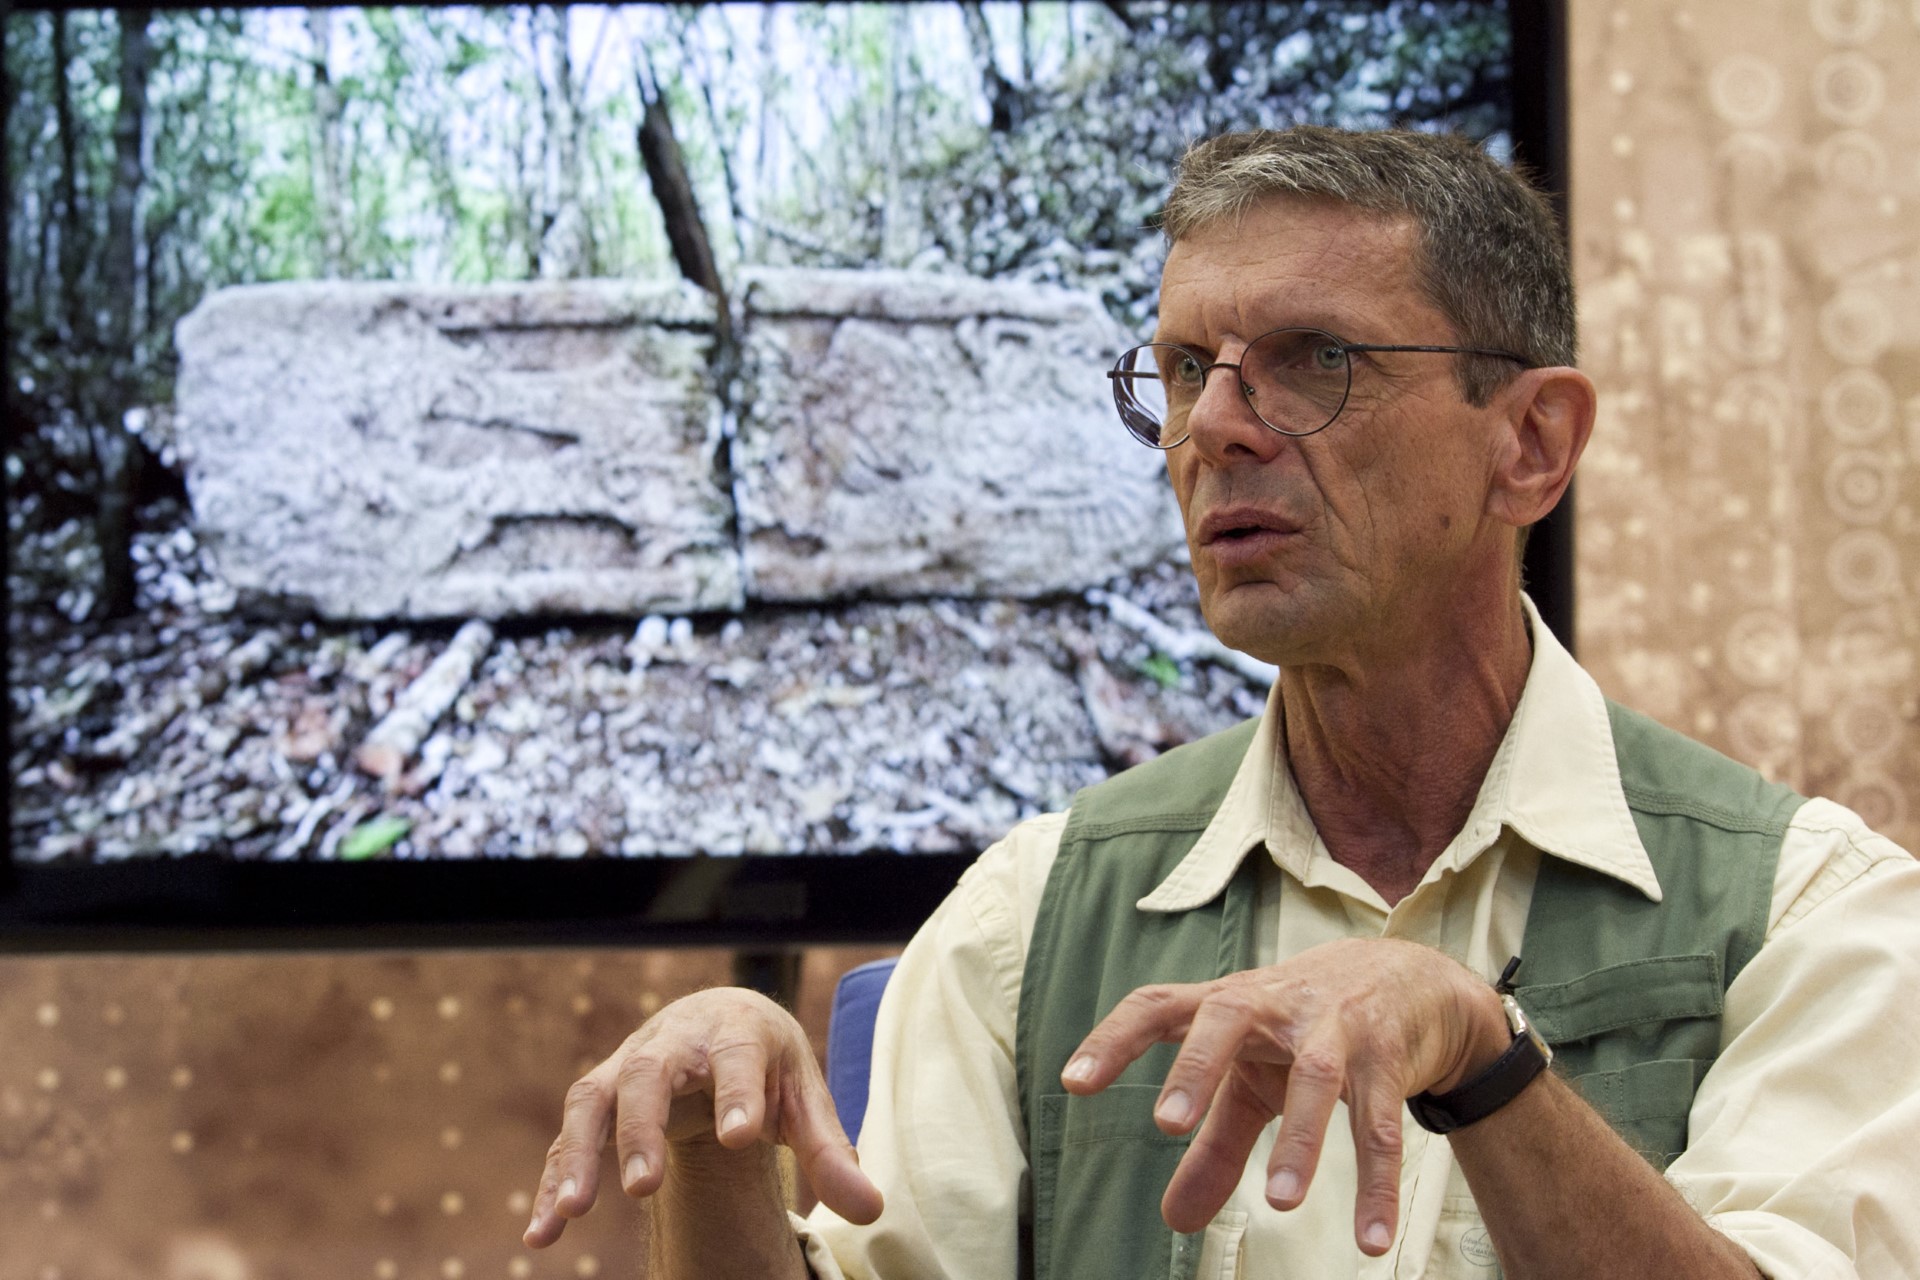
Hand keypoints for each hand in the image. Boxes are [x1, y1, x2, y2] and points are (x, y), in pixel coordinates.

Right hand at [524, 986, 883, 1247]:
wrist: (720, 1020)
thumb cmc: (768, 1064)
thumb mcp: (803, 1097)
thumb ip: (830, 1152)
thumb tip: (871, 1210)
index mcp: (735, 1033)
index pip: (736, 1058)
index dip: (738, 1094)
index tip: (742, 1137)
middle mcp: (673, 1042)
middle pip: (649, 1074)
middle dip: (642, 1127)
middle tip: (645, 1187)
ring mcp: (627, 1066)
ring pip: (593, 1100)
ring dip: (577, 1154)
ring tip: (573, 1211)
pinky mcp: (600, 1097)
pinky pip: (566, 1137)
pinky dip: (552, 1180)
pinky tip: (541, 1235)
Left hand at [1059, 939, 1507, 1252]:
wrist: (1408, 978)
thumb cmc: (1304, 1027)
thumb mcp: (1254, 1078)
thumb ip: (1213, 1145)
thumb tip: (1172, 1221)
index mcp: (1226, 1005)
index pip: (1158, 1006)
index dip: (1114, 1039)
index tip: (1073, 1083)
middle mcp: (1273, 1005)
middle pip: (1227, 1016)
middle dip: (1198, 1065)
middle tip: (1169, 1124)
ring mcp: (1334, 1025)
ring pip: (1316, 1075)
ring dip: (1300, 1139)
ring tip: (1279, 1203)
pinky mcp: (1387, 1056)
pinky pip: (1381, 1123)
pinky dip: (1377, 1184)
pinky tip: (1370, 1238)